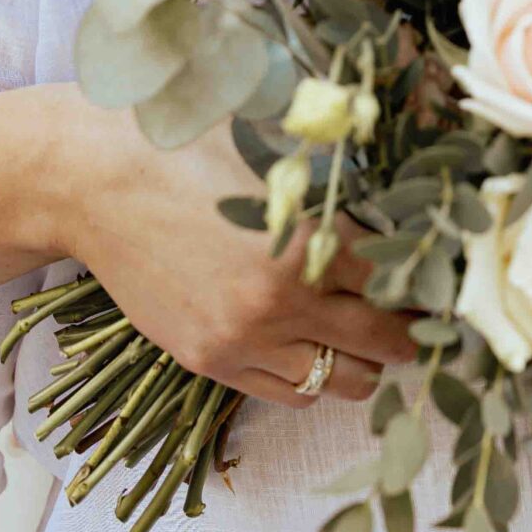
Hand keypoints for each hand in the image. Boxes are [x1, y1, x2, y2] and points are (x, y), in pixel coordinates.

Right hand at [35, 87, 415, 407]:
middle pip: (379, 340)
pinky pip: (286, 393)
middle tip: (424, 317)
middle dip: (410, 331)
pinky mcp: (208, 360)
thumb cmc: (182, 141)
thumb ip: (335, 164)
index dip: (425, 281)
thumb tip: (400, 172)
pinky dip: (315, 378)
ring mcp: (241, 339)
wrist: (90, 180)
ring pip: (338, 380)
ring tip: (374, 338)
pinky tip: (321, 349)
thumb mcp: (270, 138)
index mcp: (305, 237)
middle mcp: (279, 301)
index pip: (395, 281)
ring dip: (367, 363)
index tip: (441, 278)